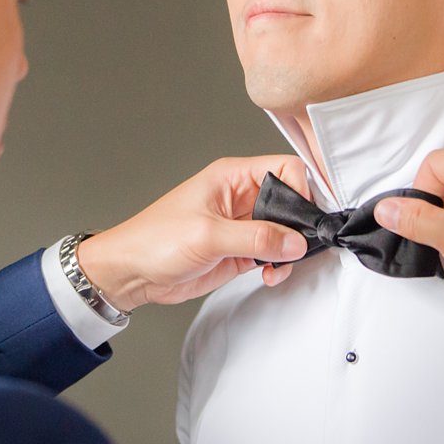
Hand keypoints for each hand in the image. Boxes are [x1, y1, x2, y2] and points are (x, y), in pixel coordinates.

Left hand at [76, 156, 310, 310]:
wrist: (131, 273)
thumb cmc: (155, 240)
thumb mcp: (208, 235)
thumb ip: (256, 237)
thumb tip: (295, 241)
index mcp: (232, 176)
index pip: (285, 169)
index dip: (305, 189)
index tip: (313, 217)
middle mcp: (241, 197)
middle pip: (291, 201)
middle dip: (301, 224)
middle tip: (304, 246)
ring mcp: (242, 225)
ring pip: (285, 230)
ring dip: (290, 249)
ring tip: (280, 265)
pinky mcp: (240, 251)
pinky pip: (273, 253)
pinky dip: (279, 265)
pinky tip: (270, 274)